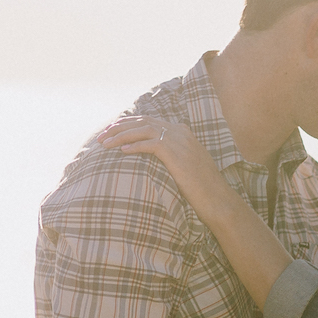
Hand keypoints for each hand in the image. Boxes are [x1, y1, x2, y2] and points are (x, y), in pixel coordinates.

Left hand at [97, 117, 221, 195]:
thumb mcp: (185, 165)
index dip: (127, 123)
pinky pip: (150, 144)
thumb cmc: (201, 187)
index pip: (149, 120)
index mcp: (182, 131)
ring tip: (105, 144)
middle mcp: (180, 131)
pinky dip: (134, 145)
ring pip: (143, 130)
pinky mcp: (176, 153)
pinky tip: (121, 151)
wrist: (216, 197)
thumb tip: (151, 159)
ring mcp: (179, 140)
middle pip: (142, 121)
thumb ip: (171, 156)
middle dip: (119, 127)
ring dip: (121, 135)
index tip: (111, 130)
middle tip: (101, 136)